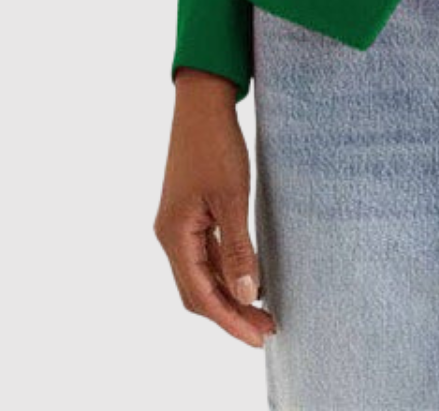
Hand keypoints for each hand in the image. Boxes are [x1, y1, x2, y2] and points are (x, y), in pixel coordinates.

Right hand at [154, 69, 277, 347]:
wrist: (203, 102)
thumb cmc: (216, 144)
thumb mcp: (232, 196)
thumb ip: (237, 247)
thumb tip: (247, 293)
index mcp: (174, 235)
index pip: (201, 295)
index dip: (229, 320)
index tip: (258, 337)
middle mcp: (170, 235)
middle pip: (198, 292)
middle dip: (231, 314)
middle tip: (267, 328)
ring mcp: (178, 225)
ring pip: (201, 274)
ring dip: (230, 294)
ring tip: (263, 311)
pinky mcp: (190, 213)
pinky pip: (205, 254)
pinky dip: (226, 271)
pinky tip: (250, 276)